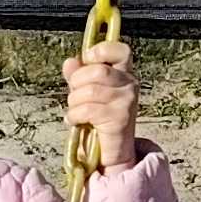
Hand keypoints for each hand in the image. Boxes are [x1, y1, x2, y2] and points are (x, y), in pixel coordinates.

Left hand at [64, 39, 141, 165]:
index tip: (87, 59)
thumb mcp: (86, 93)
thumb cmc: (99, 119)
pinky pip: (87, 110)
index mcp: (124, 73)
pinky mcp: (120, 119)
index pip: (121, 50)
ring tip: (75, 111)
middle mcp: (130, 84)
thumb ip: (78, 75)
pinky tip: (75, 121)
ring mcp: (126, 101)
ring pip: (89, 91)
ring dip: (74, 103)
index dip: (102, 50)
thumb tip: (70, 62)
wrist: (111, 152)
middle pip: (97, 71)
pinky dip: (74, 116)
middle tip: (74, 95)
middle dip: (77, 82)